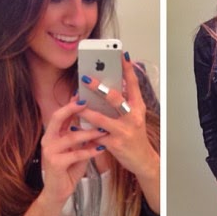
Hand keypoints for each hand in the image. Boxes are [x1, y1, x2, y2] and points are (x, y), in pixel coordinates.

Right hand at [40, 96, 109, 204]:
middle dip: (72, 109)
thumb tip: (94, 120)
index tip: (83, 96)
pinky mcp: (56, 164)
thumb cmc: (68, 169)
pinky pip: (76, 154)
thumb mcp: (74, 149)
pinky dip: (90, 151)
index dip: (70, 105)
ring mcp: (50, 152)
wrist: (57, 192)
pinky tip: (101, 148)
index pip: (59, 115)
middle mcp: (47, 140)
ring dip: (89, 133)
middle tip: (87, 104)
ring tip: (102, 130)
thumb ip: (80, 136)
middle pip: (57, 118)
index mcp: (51, 135)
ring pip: (71, 137)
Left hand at [78, 54, 157, 178]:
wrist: (143, 160)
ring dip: (86, 110)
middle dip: (99, 87)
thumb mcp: (133, 117)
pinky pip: (96, 136)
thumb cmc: (134, 135)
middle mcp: (133, 117)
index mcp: (138, 107)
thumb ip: (123, 103)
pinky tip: (73, 127)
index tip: (121, 54)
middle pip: (115, 98)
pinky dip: (84, 131)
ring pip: (101, 118)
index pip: (133, 84)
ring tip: (75, 103)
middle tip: (85, 78)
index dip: (127, 69)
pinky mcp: (115, 144)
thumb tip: (106, 87)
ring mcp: (124, 131)